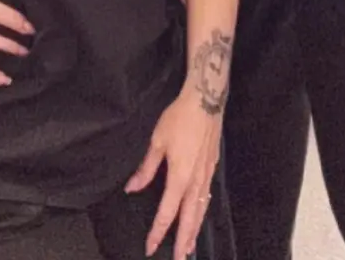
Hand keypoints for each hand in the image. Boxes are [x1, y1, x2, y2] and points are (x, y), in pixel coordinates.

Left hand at [125, 83, 220, 259]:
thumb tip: (132, 188)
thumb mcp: (157, 141)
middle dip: (182, 241)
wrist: (205, 101)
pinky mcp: (212, 166)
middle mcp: (195, 181)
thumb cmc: (179, 118)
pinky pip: (207, 196)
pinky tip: (200, 213)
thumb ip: (146, 168)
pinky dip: (203, 211)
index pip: (167, 212)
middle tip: (178, 259)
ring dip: (195, 230)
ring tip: (189, 246)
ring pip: (201, 210)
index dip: (158, 231)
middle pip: (189, 219)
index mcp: (179, 177)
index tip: (150, 246)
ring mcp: (206, 175)